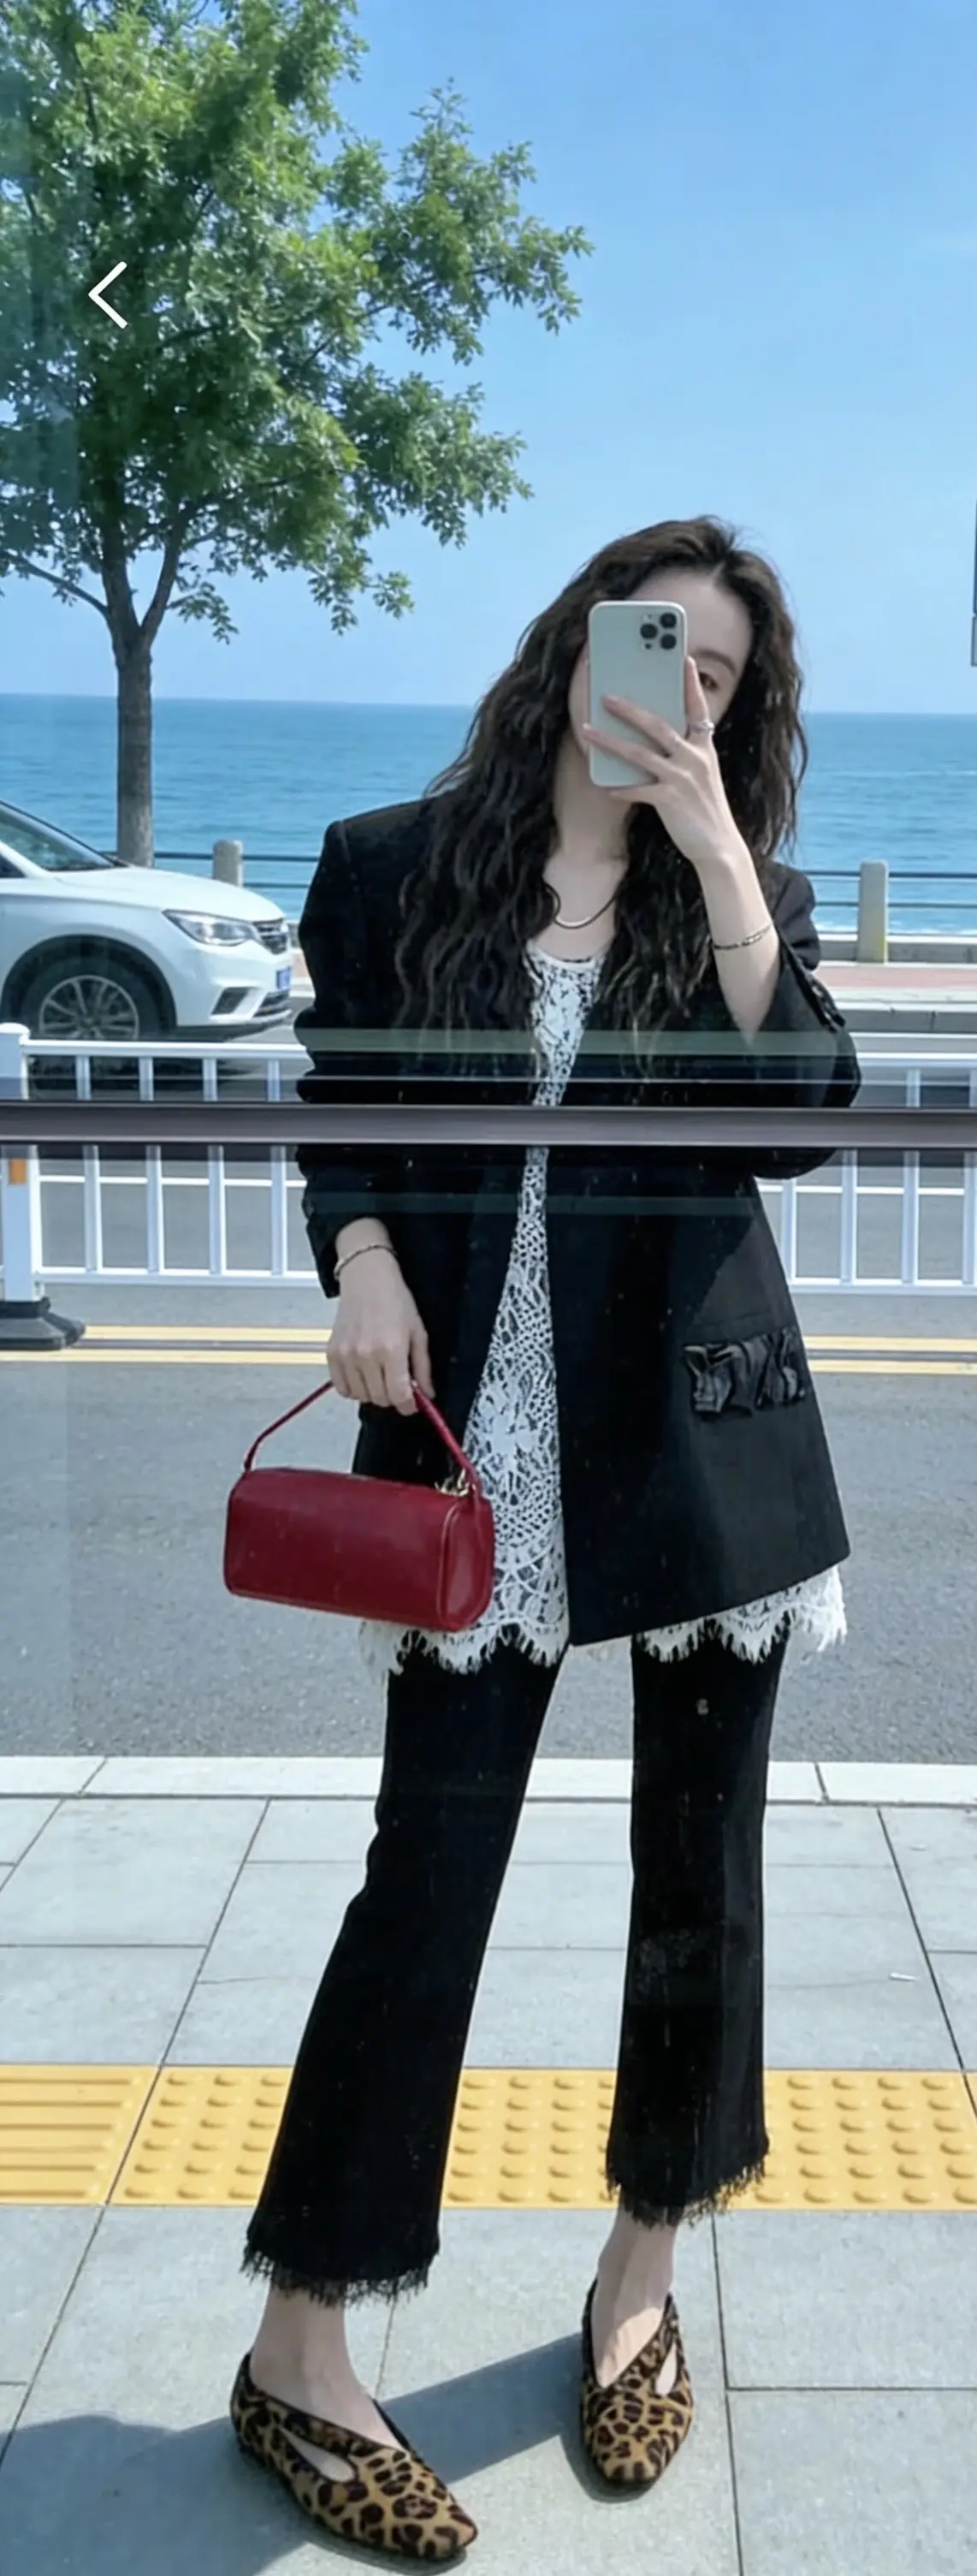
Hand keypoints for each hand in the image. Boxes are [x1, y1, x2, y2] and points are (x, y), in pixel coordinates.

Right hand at [328, 1251, 434, 1414]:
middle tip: (398, 1384)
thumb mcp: (418, 1332)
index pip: (398, 1396)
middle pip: (380, 1399)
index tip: (412, 1403)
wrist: (366, 1278)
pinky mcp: (331, 1354)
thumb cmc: (395, 1300)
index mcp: (391, 1350)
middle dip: (393, 1397)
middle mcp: (365, 1356)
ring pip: (360, 1396)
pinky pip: (341, 1388)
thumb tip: (427, 1394)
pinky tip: (363, 1375)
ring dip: (373, 1392)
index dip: (408, 1405)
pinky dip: (353, 1388)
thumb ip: (423, 1367)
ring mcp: (345, 1356)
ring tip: (380, 1376)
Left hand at [582, 655, 746, 881]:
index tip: (685, 659)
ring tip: (588, 730)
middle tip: (606, 697)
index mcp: (705, 749)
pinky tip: (605, 787)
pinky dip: (620, 788)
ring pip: (640, 753)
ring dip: (610, 741)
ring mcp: (682, 778)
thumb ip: (685, 756)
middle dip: (630, 709)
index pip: (699, 709)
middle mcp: (695, 758)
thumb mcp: (703, 776)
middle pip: (658, 725)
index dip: (692, 684)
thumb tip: (654, 744)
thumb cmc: (706, 810)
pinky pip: (637, 789)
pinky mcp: (670, 799)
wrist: (719, 845)